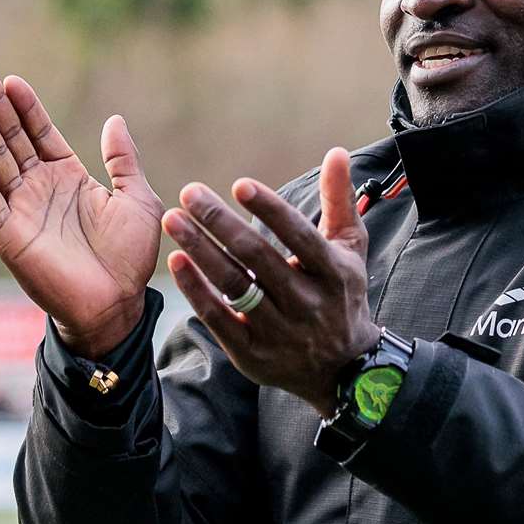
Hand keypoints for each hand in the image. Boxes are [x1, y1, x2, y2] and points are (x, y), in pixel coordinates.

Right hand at [0, 61, 162, 356]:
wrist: (117, 304)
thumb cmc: (129, 257)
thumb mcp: (136, 198)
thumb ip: (122, 160)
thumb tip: (115, 119)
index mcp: (67, 176)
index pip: (39, 132)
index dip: (25, 106)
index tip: (11, 79)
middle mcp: (39, 188)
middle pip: (10, 137)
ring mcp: (21, 209)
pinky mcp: (9, 233)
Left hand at [161, 147, 379, 416]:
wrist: (343, 371)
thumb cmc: (342, 295)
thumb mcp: (350, 250)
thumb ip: (340, 201)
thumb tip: (336, 152)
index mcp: (333, 273)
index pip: (299, 236)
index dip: (270, 210)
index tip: (240, 184)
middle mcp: (306, 303)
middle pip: (257, 258)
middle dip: (220, 223)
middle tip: (190, 193)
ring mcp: (278, 331)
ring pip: (233, 286)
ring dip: (200, 250)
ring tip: (173, 219)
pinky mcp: (252, 354)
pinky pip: (218, 318)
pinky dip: (195, 290)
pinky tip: (176, 262)